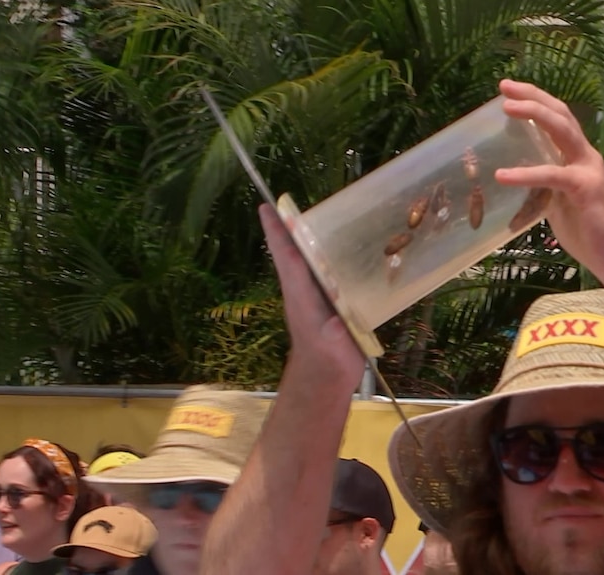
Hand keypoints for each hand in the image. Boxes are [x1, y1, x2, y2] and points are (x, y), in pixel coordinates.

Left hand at [259, 204, 364, 394]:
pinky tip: (332, 244)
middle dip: (284, 228)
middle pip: (290, 253)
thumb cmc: (329, 361)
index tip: (267, 209)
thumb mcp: (335, 348)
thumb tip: (336, 325)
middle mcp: (303, 289)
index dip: (279, 234)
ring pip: (302, 260)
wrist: (325, 378)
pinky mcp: (323, 300)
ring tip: (302, 214)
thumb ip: (336, 334)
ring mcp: (311, 294)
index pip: (288, 259)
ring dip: (299, 238)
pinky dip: (320, 255)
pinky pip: (320, 271)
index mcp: (301, 296)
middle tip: (277, 201)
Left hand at [495, 79, 603, 285]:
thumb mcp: (557, 205)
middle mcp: (585, 157)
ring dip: (534, 116)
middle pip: (560, 115)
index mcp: (577, 158)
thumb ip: (541, 189)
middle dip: (533, 97)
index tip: (508, 91)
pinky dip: (526, 174)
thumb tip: (516, 183)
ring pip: (562, 131)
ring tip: (507, 108)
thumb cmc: (590, 233)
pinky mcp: (586, 189)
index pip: (557, 120)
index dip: (535, 102)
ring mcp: (588, 170)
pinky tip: (503, 176)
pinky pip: (553, 176)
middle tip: (504, 86)